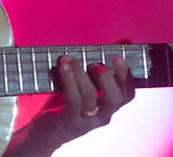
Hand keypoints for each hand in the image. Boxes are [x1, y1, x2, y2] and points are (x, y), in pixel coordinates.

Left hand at [7, 51, 134, 156]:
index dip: (127, 76)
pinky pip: (73, 101)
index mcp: (109, 104)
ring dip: (80, 75)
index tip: (119, 55)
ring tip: (69, 59)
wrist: (45, 132)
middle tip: (99, 65)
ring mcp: (87, 120)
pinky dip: (69, 81)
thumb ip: (102, 62)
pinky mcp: (70, 122)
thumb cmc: (67, 102)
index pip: (127, 93)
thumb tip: (124, 41)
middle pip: (116, 99)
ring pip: (90, 97)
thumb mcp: (85, 81)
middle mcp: (102, 114)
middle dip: (109, 79)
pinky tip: (62, 66)